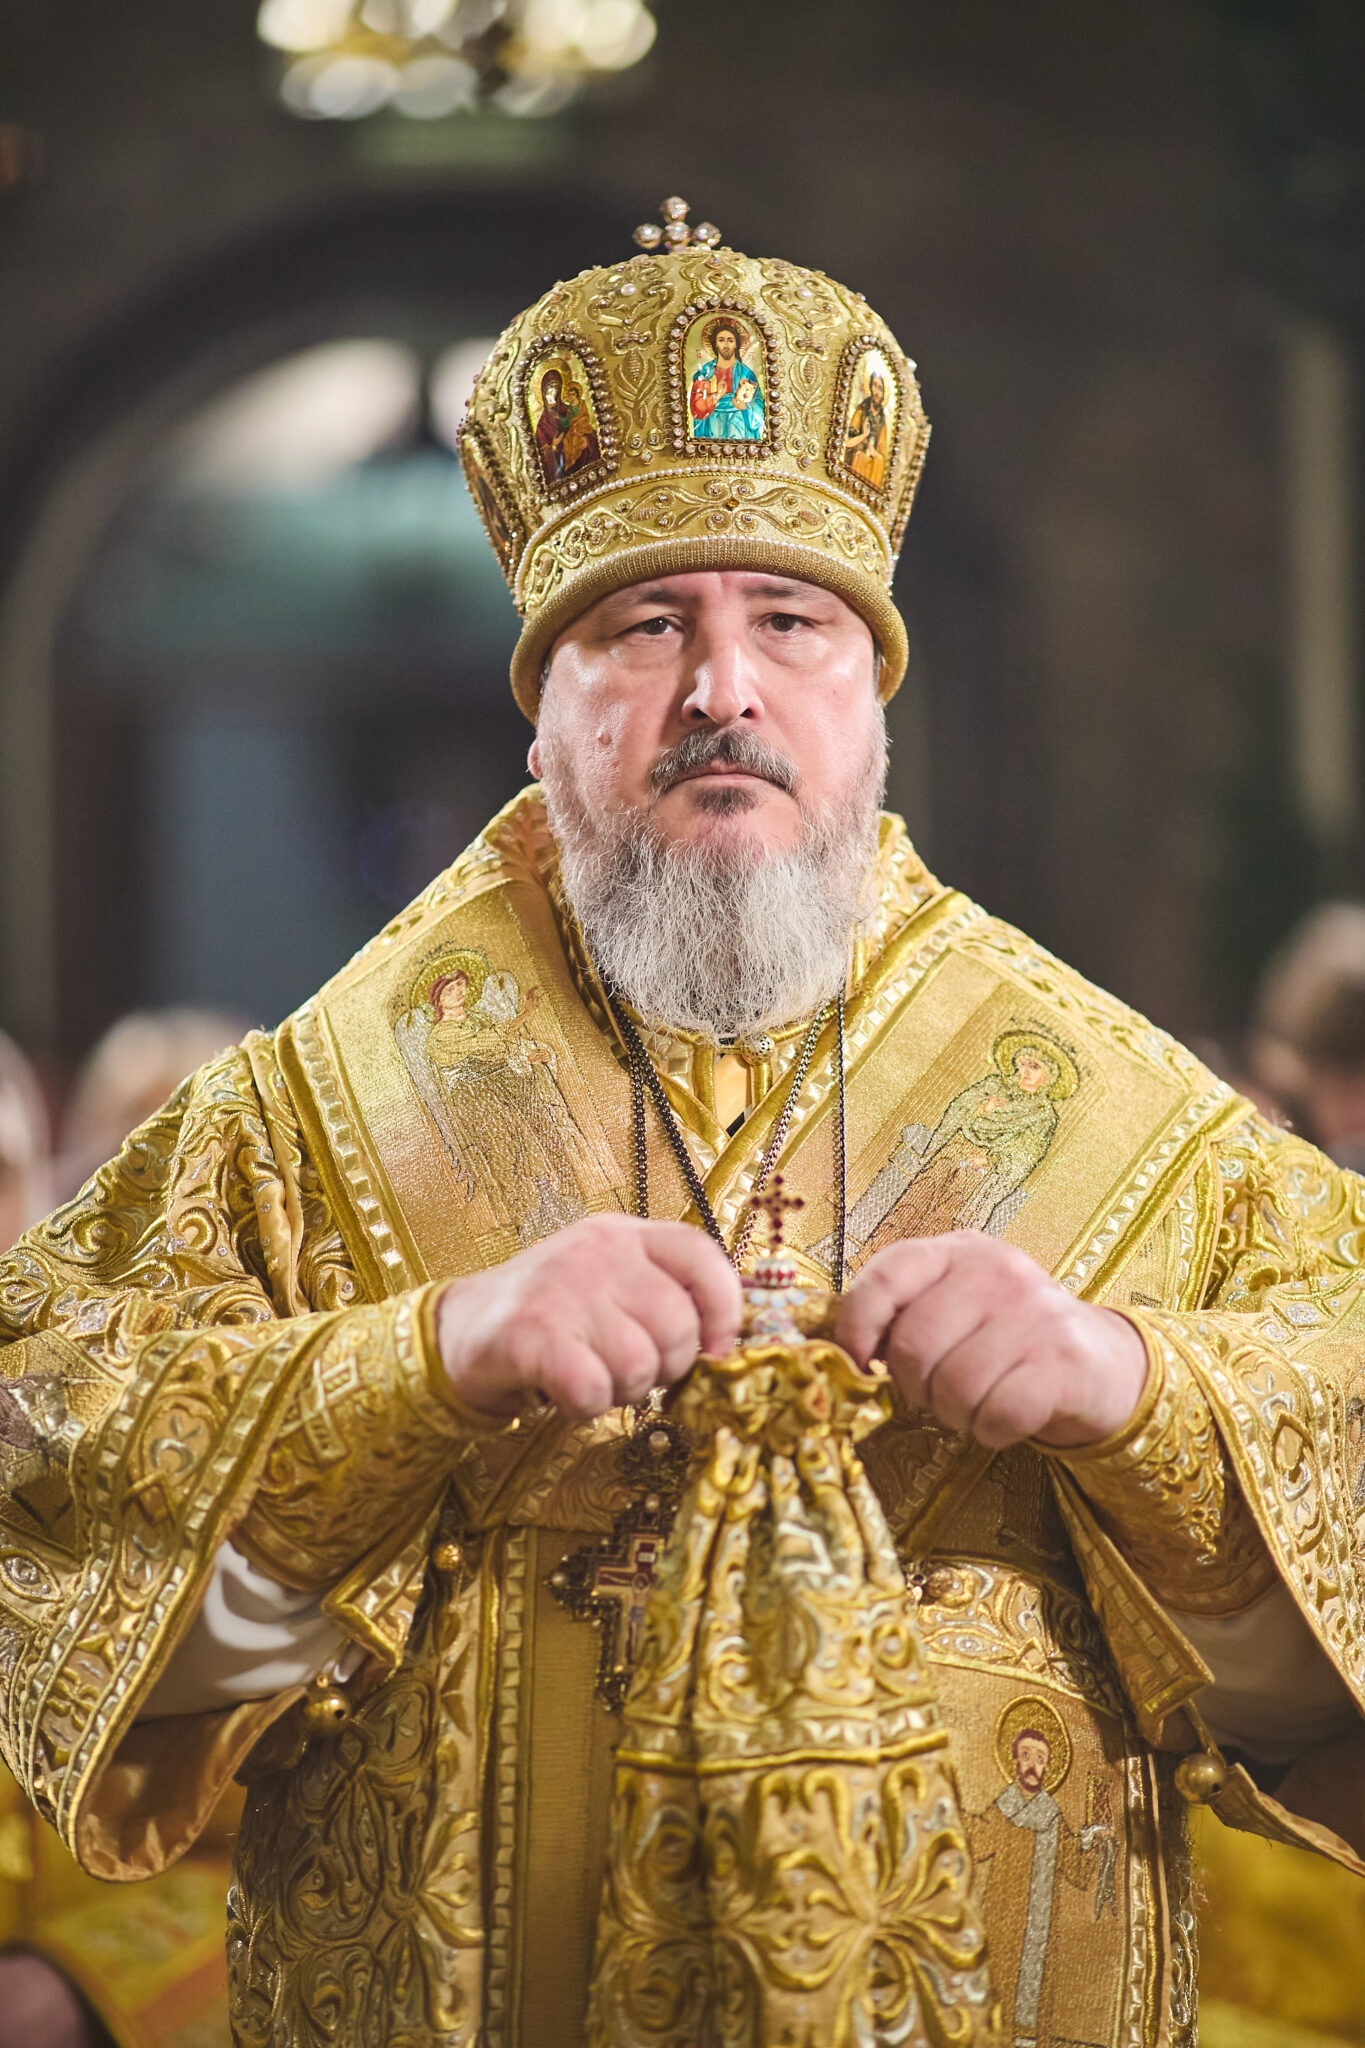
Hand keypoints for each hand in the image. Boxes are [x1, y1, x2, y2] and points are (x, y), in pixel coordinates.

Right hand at [436, 1215, 740, 1422]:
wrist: (459, 1328)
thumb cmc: (552, 1316)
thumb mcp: (610, 1285)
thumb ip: (663, 1297)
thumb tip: (723, 1346)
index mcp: (624, 1235)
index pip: (701, 1256)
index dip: (724, 1308)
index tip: (716, 1350)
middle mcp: (598, 1251)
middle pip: (677, 1324)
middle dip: (664, 1368)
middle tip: (627, 1373)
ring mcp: (563, 1287)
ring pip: (639, 1364)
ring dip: (621, 1392)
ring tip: (591, 1379)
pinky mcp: (532, 1332)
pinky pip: (593, 1389)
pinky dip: (585, 1408)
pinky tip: (565, 1395)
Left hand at [834, 1232, 1147, 1450]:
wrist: (1102, 1363)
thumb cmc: (1008, 1339)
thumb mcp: (956, 1306)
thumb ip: (903, 1313)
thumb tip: (839, 1349)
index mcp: (958, 1251)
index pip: (886, 1276)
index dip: (857, 1326)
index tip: (857, 1364)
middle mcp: (998, 1272)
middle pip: (913, 1344)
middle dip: (915, 1386)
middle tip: (936, 1393)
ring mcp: (1036, 1314)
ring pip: (953, 1386)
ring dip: (955, 1413)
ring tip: (974, 1404)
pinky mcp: (1065, 1363)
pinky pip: (996, 1414)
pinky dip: (991, 1431)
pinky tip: (1004, 1418)